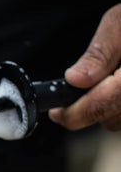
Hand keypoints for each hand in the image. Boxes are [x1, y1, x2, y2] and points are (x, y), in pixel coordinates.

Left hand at [49, 4, 120, 130]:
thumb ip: (100, 52)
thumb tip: (75, 80)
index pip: (104, 104)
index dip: (74, 114)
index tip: (57, 113)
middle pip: (112, 119)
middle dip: (92, 107)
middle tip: (87, 85)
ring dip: (112, 107)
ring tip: (115, 77)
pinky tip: (120, 86)